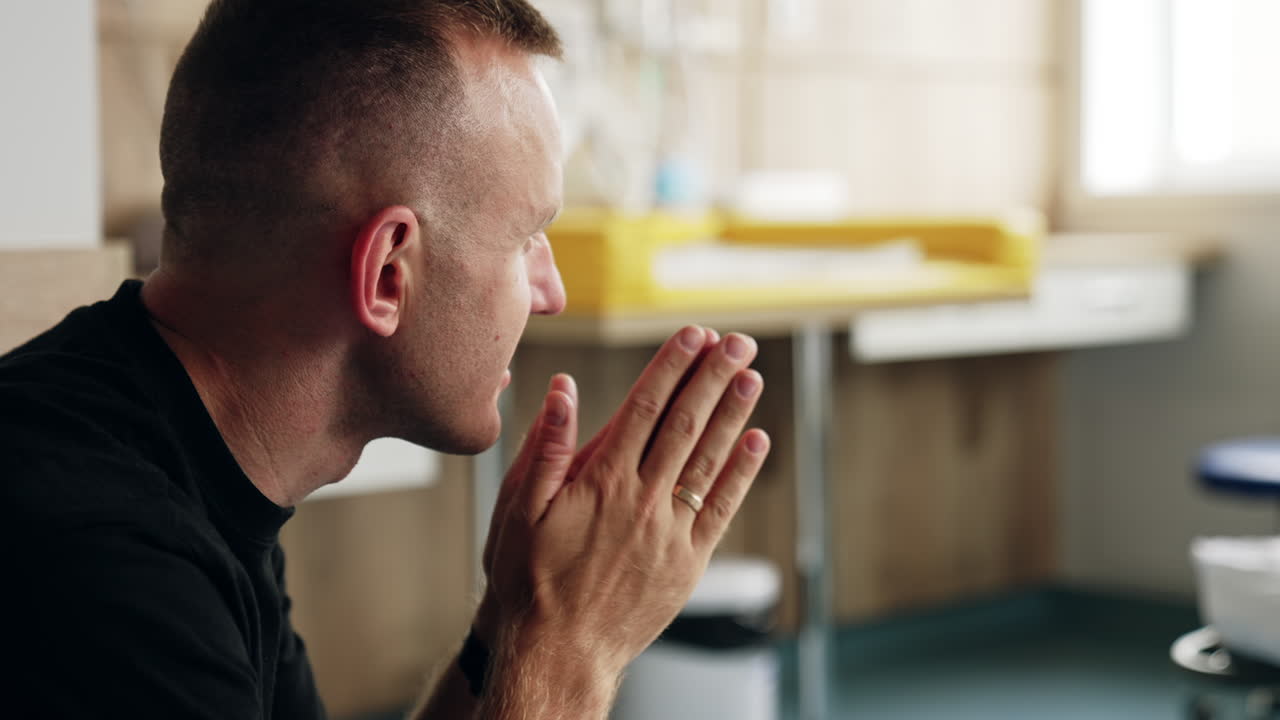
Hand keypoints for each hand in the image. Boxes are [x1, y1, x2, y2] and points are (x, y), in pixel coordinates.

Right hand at [478, 325, 769, 680]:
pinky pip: (721, 509)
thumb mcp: (518, 509)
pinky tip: (757, 442)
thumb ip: (547, 447)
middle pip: (686, 424)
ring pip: (709, 460)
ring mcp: (669, 533)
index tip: (694, 335)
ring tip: (751, 376)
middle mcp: (642, 500)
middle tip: (736, 343)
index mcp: (602, 482)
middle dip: (713, 377)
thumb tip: (563, 390)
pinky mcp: (687, 563)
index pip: (645, 408)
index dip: (672, 366)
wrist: (556, 653)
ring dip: (733, 414)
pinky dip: (741, 473)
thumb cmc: (528, 582)